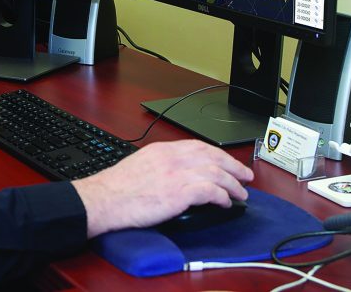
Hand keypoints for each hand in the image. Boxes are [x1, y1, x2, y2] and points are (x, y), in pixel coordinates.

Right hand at [71, 139, 252, 237]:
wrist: (104, 199)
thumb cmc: (117, 189)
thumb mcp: (140, 165)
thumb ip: (161, 164)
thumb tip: (177, 174)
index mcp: (162, 150)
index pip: (198, 146)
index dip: (218, 154)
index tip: (228, 162)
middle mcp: (172, 158)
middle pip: (212, 156)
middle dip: (233, 165)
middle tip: (246, 176)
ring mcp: (176, 174)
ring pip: (216, 172)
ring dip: (232, 184)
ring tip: (241, 193)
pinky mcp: (179, 193)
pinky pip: (210, 191)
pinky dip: (222, 196)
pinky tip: (225, 202)